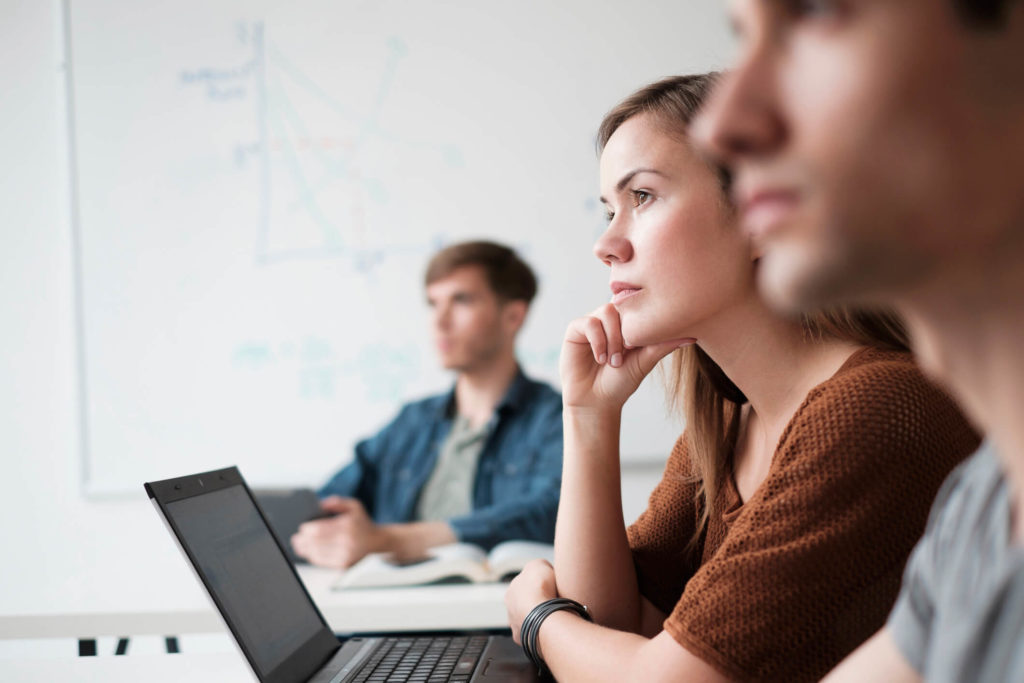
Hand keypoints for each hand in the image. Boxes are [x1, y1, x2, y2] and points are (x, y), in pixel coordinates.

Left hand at [290, 496, 380, 567]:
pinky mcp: (343, 564)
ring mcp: (345, 554)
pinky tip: (308, 552)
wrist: (375, 541)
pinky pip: (323, 562)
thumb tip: (320, 504)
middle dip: (302, 540)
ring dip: (304, 550)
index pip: (320, 529)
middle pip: (316, 542)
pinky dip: (312, 557)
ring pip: (317, 553)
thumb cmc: (362, 523)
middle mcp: (347, 541)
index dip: (307, 529)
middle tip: (296, 538)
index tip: (302, 528)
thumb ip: (337, 502)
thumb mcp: (354, 505)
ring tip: (298, 545)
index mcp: (347, 525)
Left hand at [505, 559, 558, 646]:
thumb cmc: (540, 588)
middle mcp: (510, 610)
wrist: (543, 614)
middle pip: (525, 606)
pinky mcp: (525, 640)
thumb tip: (541, 570)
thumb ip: (538, 565)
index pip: (525, 588)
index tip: (550, 588)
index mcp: (511, 591)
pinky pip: (534, 635)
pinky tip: (552, 628)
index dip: (539, 587)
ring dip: (540, 619)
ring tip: (554, 617)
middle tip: (553, 604)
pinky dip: (542, 632)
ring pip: (529, 621)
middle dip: (538, 605)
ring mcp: (516, 626)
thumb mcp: (539, 564)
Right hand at [560, 303, 693, 411]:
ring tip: (613, 361)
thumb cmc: (620, 383)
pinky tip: (601, 359)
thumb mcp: (645, 361)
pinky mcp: (575, 330)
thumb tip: (692, 336)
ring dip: (613, 339)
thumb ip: (664, 345)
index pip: (638, 304)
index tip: (641, 345)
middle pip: (623, 305)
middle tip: (627, 355)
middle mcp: (610, 319)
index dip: (642, 319)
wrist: (596, 402)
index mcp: (627, 323)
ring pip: (606, 312)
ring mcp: (592, 323)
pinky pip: (589, 323)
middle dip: (627, 332)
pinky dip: (598, 341)